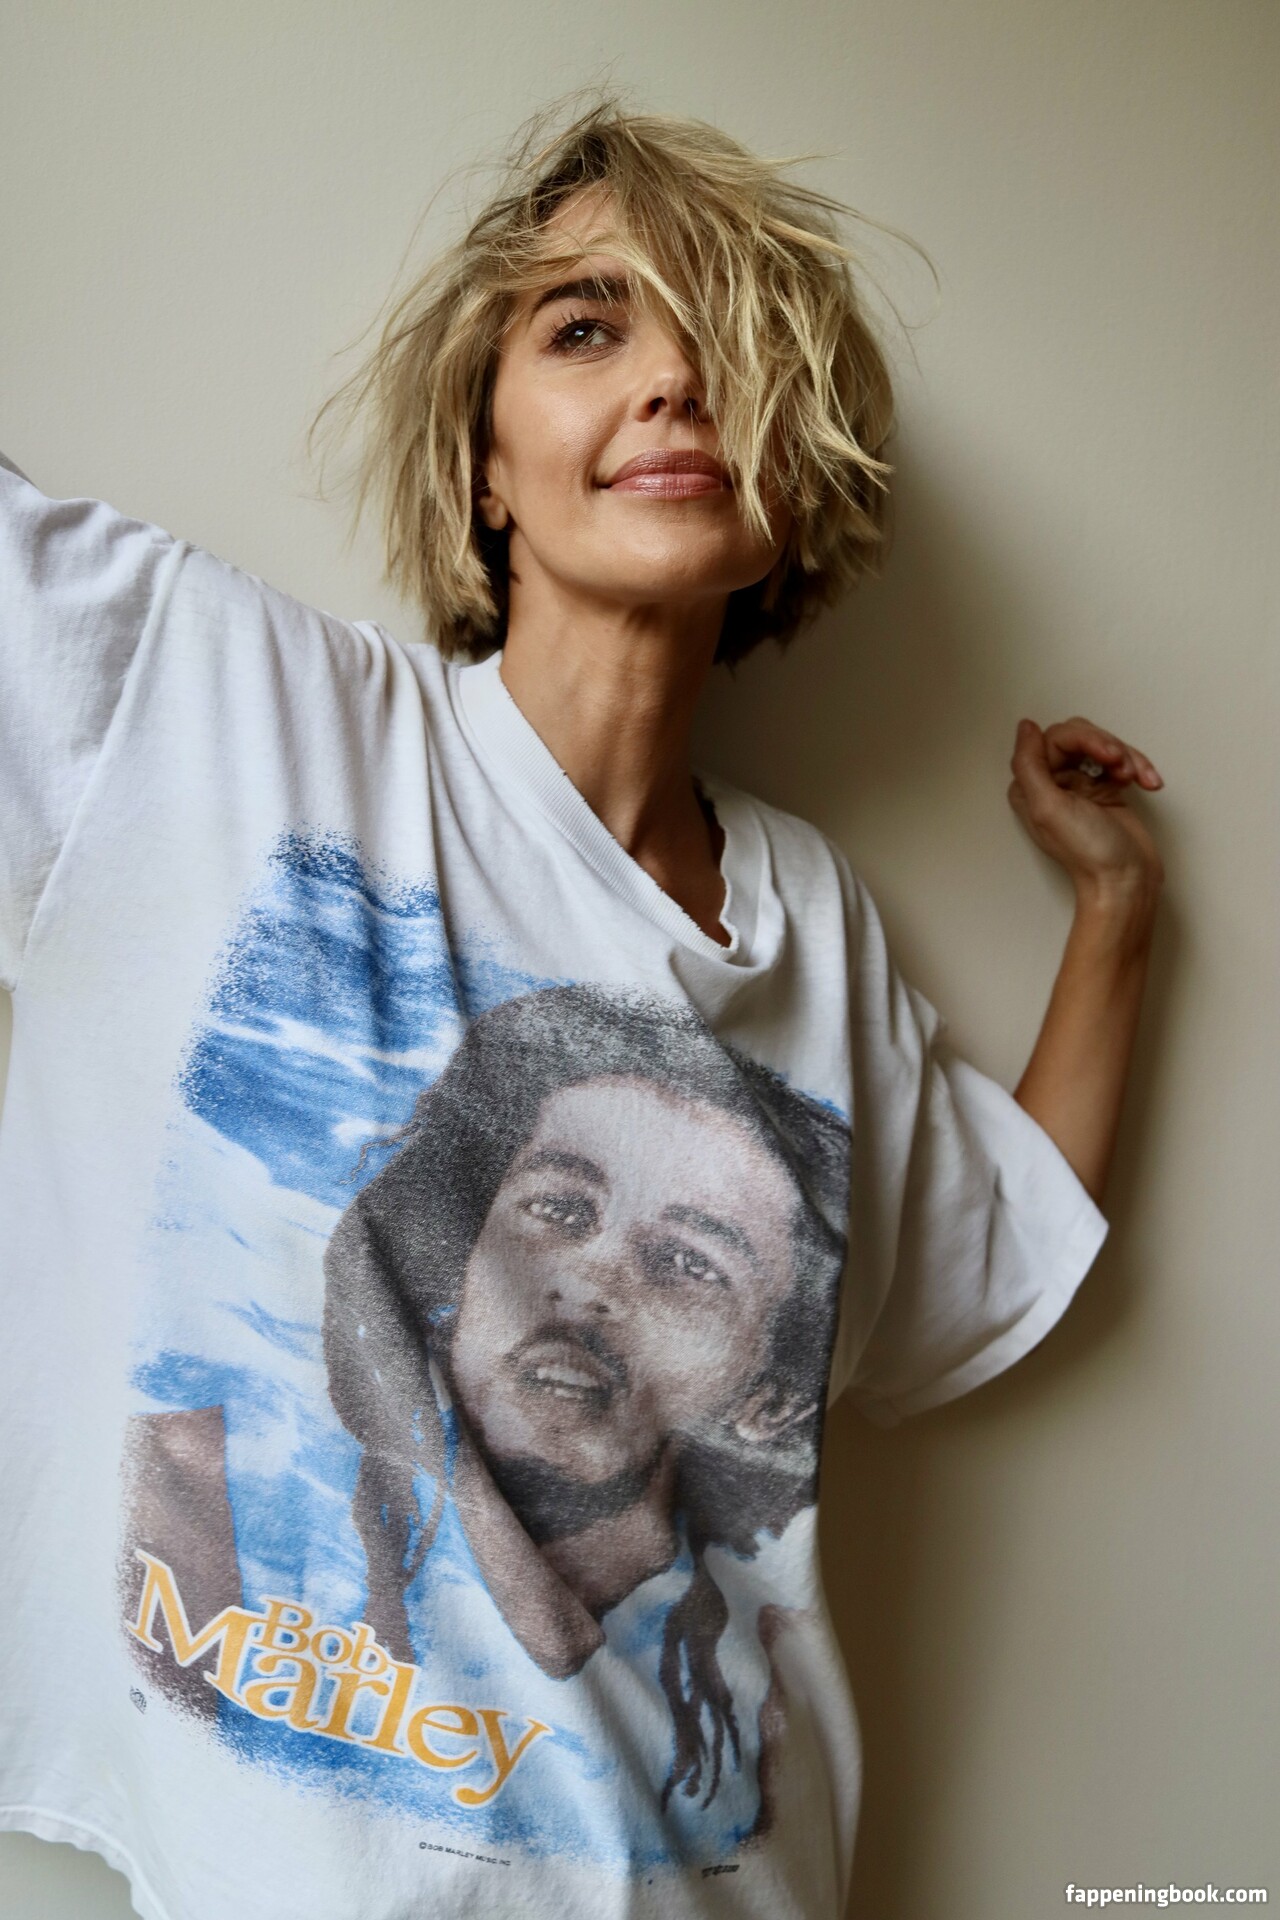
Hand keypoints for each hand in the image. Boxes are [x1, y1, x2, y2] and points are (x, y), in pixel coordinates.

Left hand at [1008, 716, 1164, 906]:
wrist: (1126, 881)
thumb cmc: (1089, 853)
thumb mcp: (1049, 807)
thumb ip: (1029, 765)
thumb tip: (1025, 727)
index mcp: (1032, 786)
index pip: (1055, 739)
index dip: (1085, 739)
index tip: (1109, 755)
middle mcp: (1053, 783)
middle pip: (1080, 737)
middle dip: (1108, 746)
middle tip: (1122, 766)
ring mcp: (1081, 786)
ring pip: (1103, 746)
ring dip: (1126, 757)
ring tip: (1136, 778)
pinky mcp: (1106, 790)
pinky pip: (1121, 762)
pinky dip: (1138, 768)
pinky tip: (1148, 782)